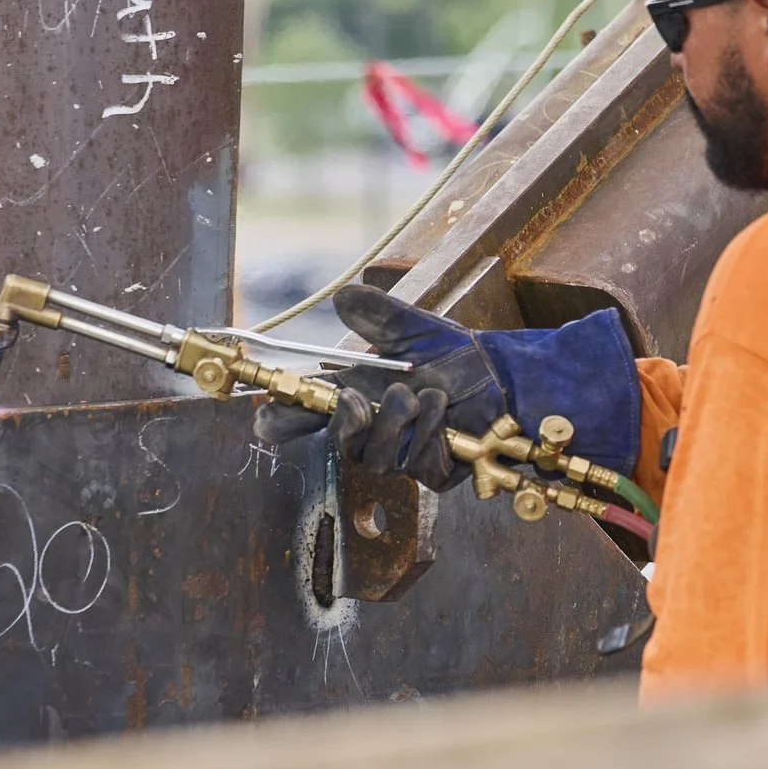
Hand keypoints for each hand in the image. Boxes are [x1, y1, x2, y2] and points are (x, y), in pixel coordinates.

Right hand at [251, 285, 502, 488]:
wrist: (501, 376)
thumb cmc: (454, 355)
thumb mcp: (414, 329)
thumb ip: (379, 315)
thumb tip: (342, 295)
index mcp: (359, 398)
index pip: (309, 417)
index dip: (283, 422)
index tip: (266, 421)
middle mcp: (376, 432)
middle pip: (342, 447)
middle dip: (350, 422)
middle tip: (361, 397)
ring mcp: (404, 456)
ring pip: (380, 459)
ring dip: (401, 421)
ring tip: (427, 393)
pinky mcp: (435, 473)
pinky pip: (419, 467)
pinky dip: (431, 434)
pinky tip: (445, 413)